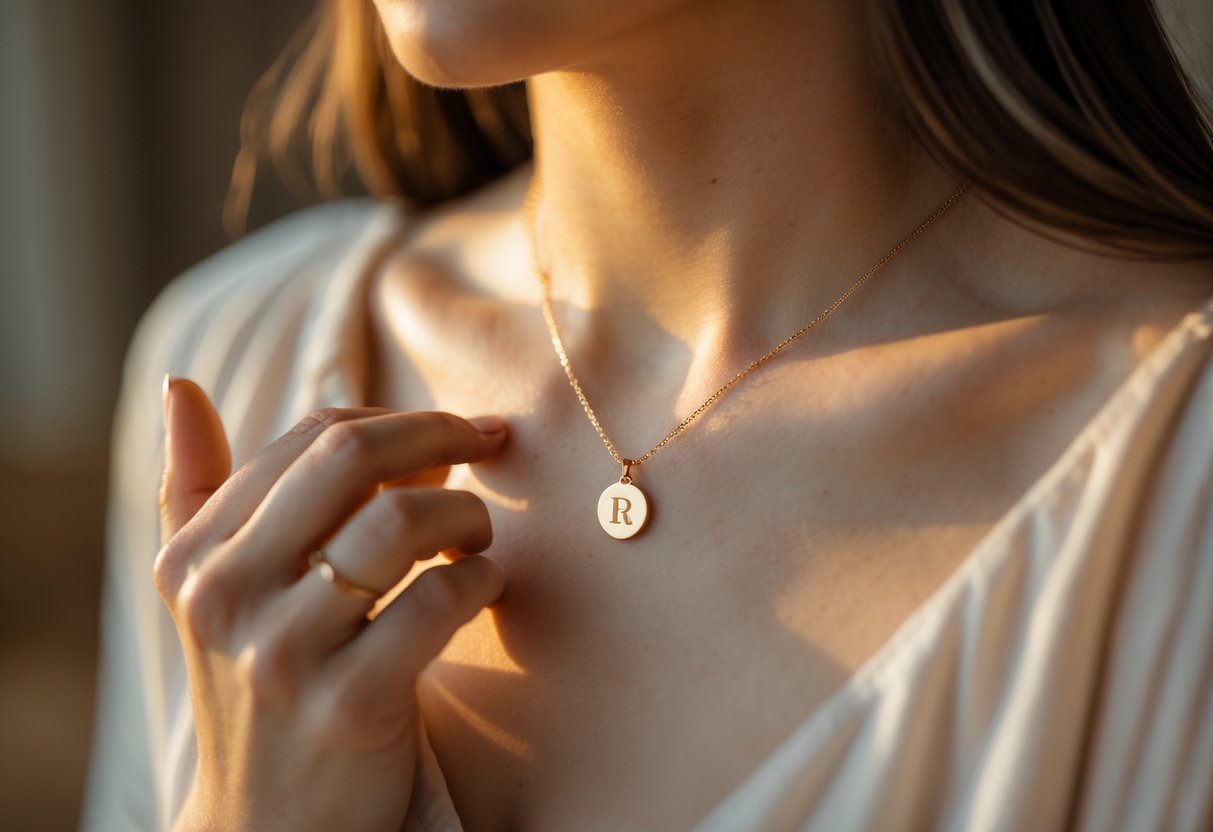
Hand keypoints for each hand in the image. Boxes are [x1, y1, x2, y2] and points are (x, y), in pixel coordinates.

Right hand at [156, 378, 506, 831]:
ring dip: (465, 513)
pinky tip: (482, 588)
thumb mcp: (206, 595)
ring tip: (476, 536)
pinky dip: (480, 579)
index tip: (454, 431)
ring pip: (399, 523)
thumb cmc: (257, 691)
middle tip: (489, 444)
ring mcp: (285, 653)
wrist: (266, 829)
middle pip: (349, 460)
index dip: (397, 422)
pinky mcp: (351, 705)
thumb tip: (180, 387)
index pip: (309, 440)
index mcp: (196, 557)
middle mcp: (227, 596)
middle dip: (438, 435)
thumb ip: (192, 491)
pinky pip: (438, 601)